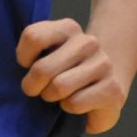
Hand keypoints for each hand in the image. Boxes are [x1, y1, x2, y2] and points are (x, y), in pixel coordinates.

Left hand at [16, 18, 128, 134]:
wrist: (106, 87)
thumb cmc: (66, 73)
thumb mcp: (46, 54)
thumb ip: (32, 52)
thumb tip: (24, 74)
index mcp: (68, 28)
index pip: (33, 37)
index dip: (23, 57)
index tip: (28, 65)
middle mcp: (88, 42)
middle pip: (42, 68)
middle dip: (33, 86)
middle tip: (38, 90)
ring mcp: (103, 64)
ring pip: (59, 86)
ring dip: (52, 97)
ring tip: (58, 96)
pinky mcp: (113, 89)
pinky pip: (75, 103)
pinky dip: (69, 108)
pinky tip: (77, 103)